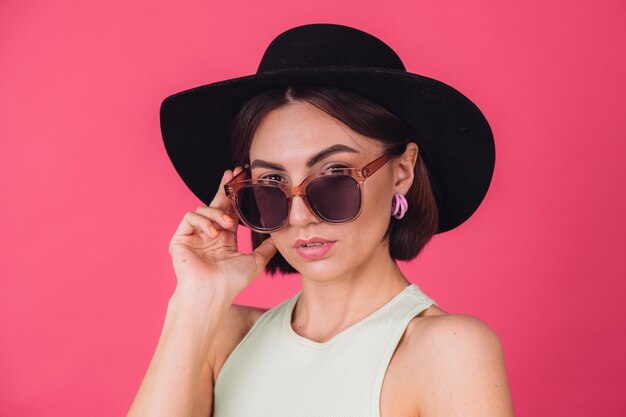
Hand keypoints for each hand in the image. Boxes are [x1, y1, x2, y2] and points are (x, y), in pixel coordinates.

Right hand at [168, 166, 277, 299]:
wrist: (212, 293)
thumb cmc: (232, 282)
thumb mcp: (256, 261)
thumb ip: (267, 248)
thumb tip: (280, 236)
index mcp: (225, 240)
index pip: (230, 211)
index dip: (236, 196)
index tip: (243, 179)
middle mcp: (209, 236)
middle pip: (216, 204)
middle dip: (224, 187)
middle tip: (232, 173)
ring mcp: (194, 236)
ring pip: (203, 209)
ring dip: (216, 214)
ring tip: (227, 226)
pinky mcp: (181, 238)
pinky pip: (190, 217)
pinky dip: (203, 221)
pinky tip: (213, 233)